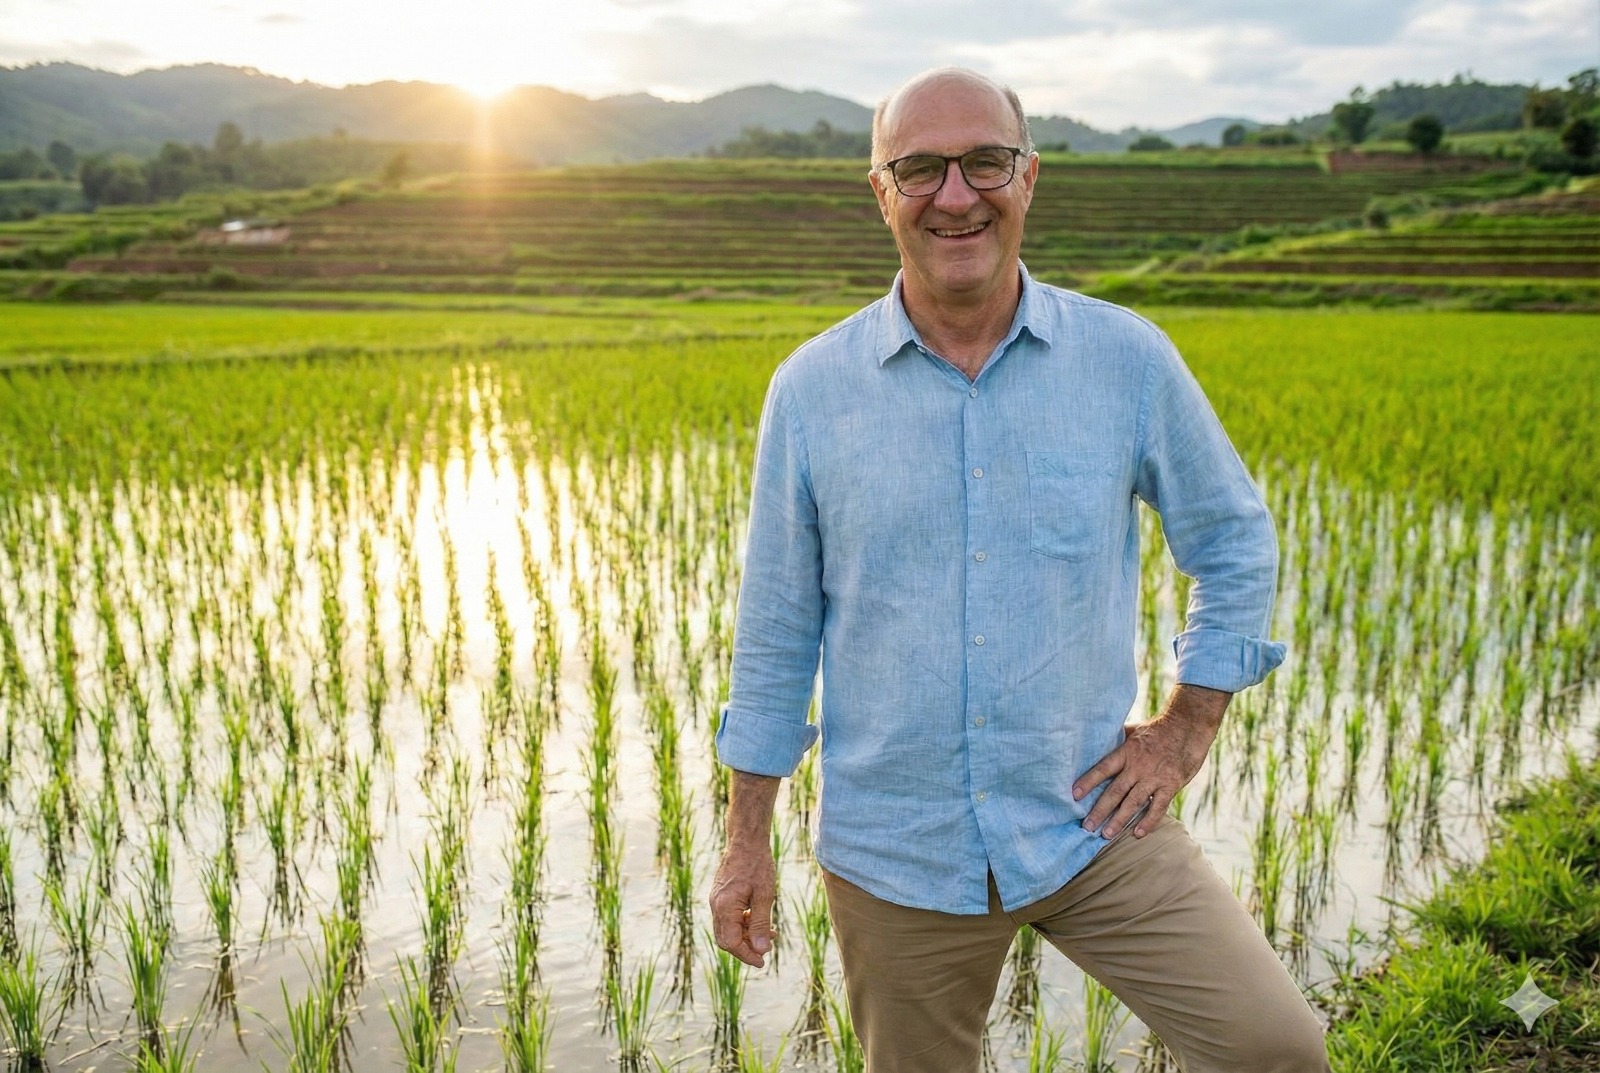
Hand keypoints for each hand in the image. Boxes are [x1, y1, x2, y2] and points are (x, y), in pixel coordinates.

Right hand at [709, 770, 781, 967]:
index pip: (730, 943)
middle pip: (726, 939)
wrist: (746, 840)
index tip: (762, 962)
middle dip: (746, 947)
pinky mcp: (721, 895)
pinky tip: (759, 920)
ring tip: (770, 935)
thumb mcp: (764, 895)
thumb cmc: (757, 865)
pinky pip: (729, 917)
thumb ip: (761, 923)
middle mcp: (716, 905)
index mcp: (724, 907)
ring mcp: (717, 900)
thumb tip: (761, 950)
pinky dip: (744, 924)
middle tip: (767, 950)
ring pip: (728, 929)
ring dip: (747, 936)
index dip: (746, 955)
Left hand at [1071, 684, 1230, 840]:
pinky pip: (1158, 806)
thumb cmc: (1158, 729)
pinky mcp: (1171, 785)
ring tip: (1106, 834)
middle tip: (1087, 826)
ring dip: (1119, 819)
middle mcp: (1138, 766)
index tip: (1074, 795)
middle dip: (1099, 810)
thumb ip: (1117, 740)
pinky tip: (1137, 834)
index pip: (1103, 768)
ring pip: (1133, 802)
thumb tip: (1097, 741)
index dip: (1088, 781)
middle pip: (1115, 790)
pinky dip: (1148, 821)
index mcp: (1127, 752)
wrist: (1188, 726)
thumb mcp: (1134, 731)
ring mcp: (1154, 777)